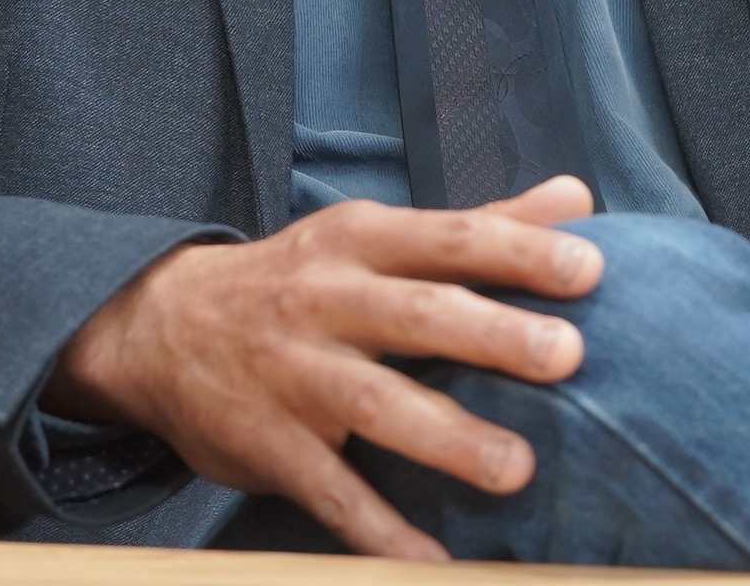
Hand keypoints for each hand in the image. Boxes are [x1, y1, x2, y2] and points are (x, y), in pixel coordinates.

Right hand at [47, 177, 602, 561]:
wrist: (158, 327)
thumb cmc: (299, 279)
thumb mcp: (374, 237)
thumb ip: (480, 223)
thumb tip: (578, 200)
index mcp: (360, 242)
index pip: (449, 238)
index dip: (518, 251)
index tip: (590, 270)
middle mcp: (326, 301)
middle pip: (416, 314)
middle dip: (492, 334)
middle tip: (566, 357)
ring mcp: (294, 376)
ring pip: (374, 404)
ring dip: (447, 437)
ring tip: (517, 469)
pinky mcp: (268, 445)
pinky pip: (329, 492)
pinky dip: (378, 531)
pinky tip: (432, 561)